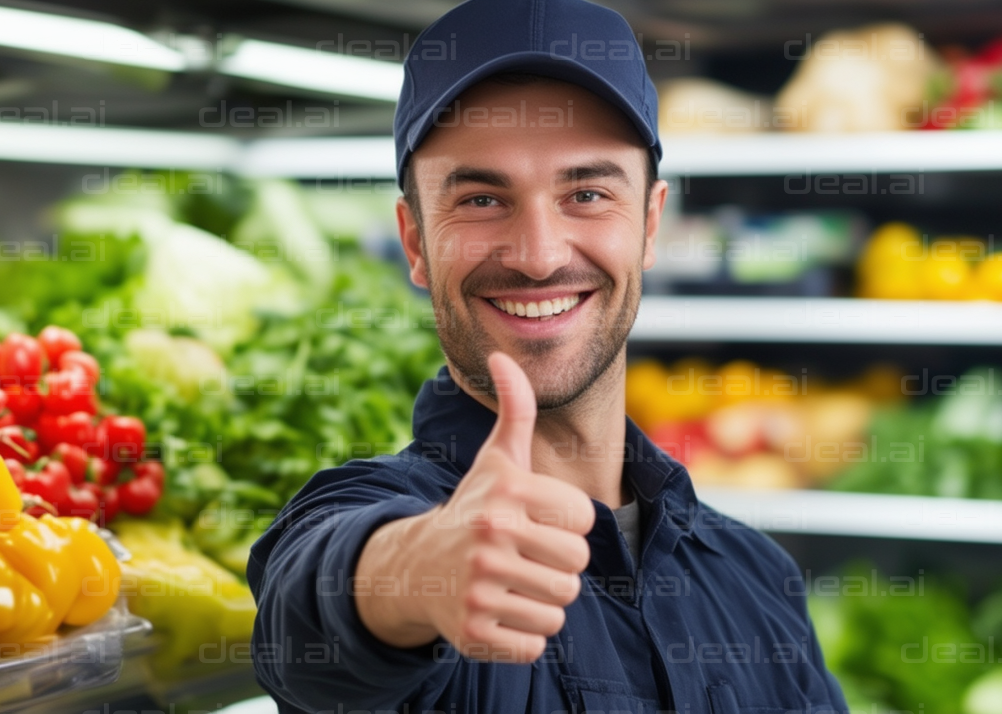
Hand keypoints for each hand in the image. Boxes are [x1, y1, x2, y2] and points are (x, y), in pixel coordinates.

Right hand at [355, 351, 594, 661]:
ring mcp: (479, 587)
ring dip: (543, 601)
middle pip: (576, 567)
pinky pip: (536, 644)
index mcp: (506, 495)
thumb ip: (515, 410)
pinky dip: (523, 635)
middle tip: (524, 557)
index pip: (583, 522)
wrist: (418, 568)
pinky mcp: (473, 632)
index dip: (566, 524)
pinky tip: (498, 611)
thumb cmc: (475, 508)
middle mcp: (489, 539)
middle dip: (557, 566)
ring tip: (513, 582)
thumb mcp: (496, 460)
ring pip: (560, 607)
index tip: (535, 521)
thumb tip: (503, 356)